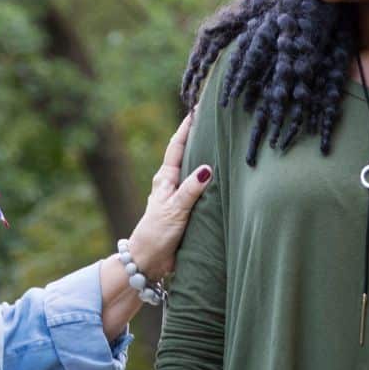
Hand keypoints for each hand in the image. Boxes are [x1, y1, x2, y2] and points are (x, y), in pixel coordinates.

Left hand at [126, 110, 212, 280]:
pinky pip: (198, 188)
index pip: (177, 146)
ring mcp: (177, 196)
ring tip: (220, 142)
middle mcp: (171, 183)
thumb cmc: (157, 233)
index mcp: (165, 178)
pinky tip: (220, 177)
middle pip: (185, 154)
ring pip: (192, 171)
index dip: (187, 127)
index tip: (196, 109)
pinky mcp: (184, 210)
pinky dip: (207, 179)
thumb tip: (206, 168)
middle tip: (213, 119)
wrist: (148, 260)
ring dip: (203, 157)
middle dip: (198, 137)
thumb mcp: (175, 210)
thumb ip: (191, 190)